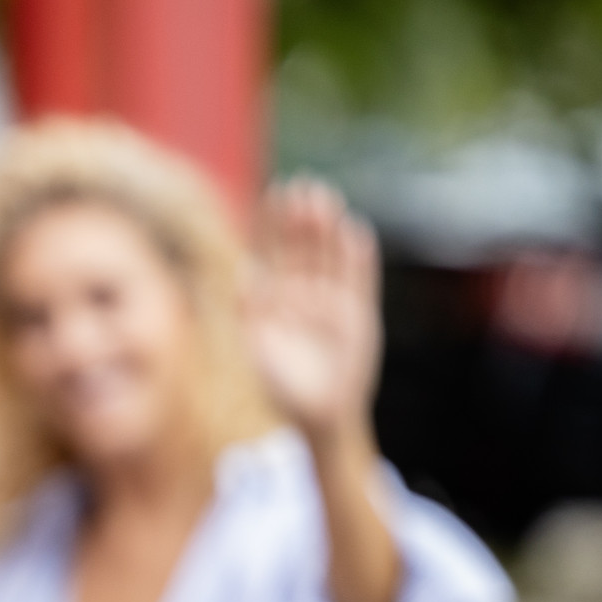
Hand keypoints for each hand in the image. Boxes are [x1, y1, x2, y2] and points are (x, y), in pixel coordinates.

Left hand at [245, 178, 381, 445]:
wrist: (319, 415)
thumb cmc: (281, 387)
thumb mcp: (259, 348)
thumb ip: (251, 311)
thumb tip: (243, 274)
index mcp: (272, 300)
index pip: (271, 253)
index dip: (272, 225)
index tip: (273, 194)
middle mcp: (301, 294)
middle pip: (301, 248)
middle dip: (301, 220)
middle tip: (302, 186)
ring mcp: (330, 302)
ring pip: (329, 257)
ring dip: (328, 230)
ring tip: (327, 200)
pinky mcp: (358, 313)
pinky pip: (359, 280)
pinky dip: (358, 258)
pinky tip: (356, 231)